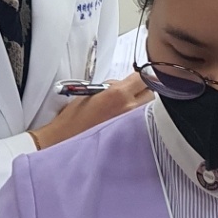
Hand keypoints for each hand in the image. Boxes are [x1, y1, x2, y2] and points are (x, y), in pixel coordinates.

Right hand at [32, 72, 152, 149]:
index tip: (137, 79)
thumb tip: (122, 85)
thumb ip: (111, 86)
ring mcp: (132, 124)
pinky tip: (124, 122)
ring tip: (126, 109)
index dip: (141, 77)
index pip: (143, 77)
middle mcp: (129, 108)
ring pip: (149, 109)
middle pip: (151, 93)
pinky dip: (138, 120)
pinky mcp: (131, 137)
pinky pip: (143, 124)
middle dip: (144, 91)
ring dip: (142, 106)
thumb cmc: (73, 119)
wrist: (66, 140)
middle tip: (132, 93)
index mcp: (118, 94)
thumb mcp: (91, 93)